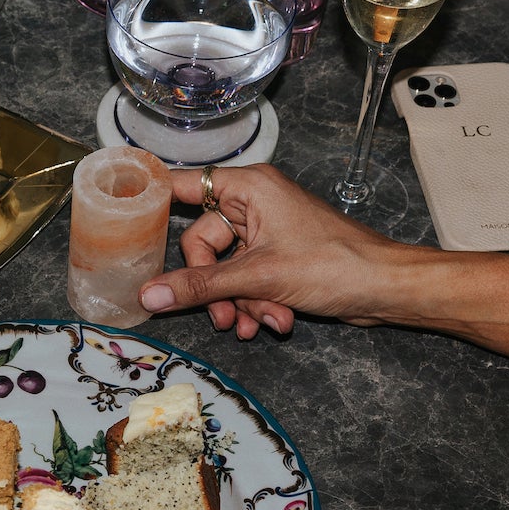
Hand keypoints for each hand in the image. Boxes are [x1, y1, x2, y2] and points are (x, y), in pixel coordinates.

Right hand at [137, 165, 415, 338]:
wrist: (385, 290)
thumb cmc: (335, 265)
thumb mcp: (258, 278)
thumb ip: (200, 287)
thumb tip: (149, 295)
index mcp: (249, 188)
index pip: (183, 185)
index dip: (154, 201)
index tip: (122, 217)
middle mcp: (254, 204)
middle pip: (203, 244)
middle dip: (215, 287)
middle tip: (223, 315)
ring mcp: (265, 232)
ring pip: (224, 269)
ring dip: (237, 302)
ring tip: (256, 324)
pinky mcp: (276, 257)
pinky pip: (245, 280)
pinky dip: (253, 303)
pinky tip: (270, 322)